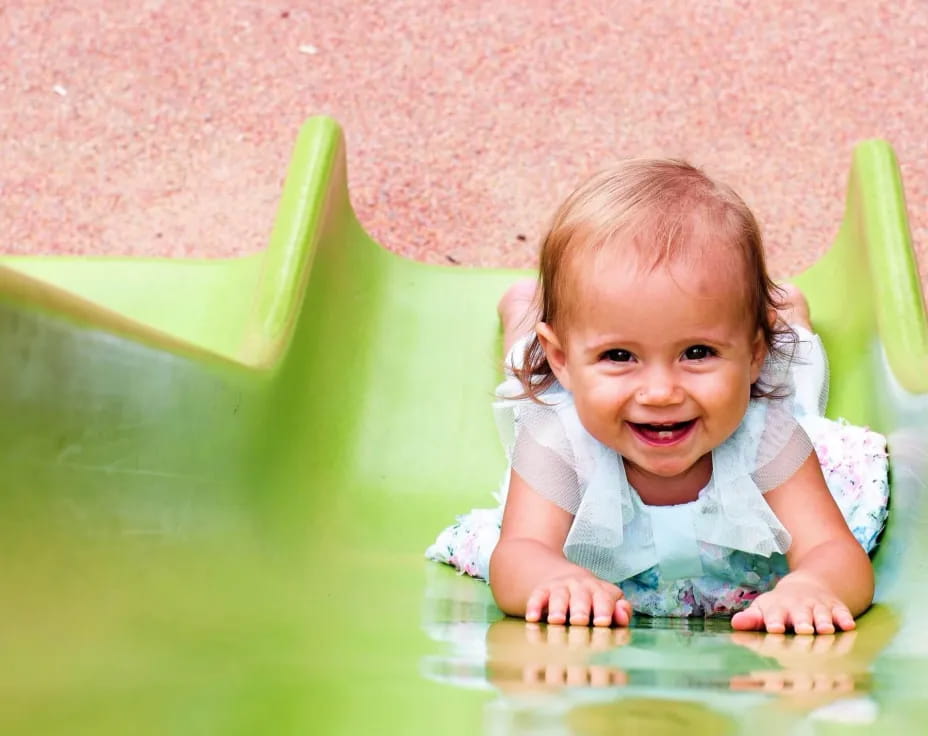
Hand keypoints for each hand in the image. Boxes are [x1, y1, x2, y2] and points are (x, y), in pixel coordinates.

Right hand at [525, 572, 631, 626]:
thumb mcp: (608, 602)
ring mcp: (560, 587)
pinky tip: (532, 618)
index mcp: (600, 590)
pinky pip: (537, 596)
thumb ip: (620, 612)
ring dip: (558, 608)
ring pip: (559, 596)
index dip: (605, 609)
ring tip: (557, 621)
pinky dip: (534, 606)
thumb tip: (623, 617)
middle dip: (580, 608)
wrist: (563, 578)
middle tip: (580, 621)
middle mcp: (580, 586)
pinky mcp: (542, 590)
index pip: (604, 598)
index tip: (603, 622)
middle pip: (581, 596)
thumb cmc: (592, 601)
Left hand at [731, 577, 855, 634]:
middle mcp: (799, 606)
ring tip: (825, 629)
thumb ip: (751, 619)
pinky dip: (845, 618)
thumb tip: (735, 624)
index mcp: (779, 608)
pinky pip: (842, 612)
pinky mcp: (836, 607)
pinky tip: (849, 626)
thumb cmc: (779, 606)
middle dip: (802, 622)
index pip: (775, 614)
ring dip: (824, 621)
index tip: (774, 628)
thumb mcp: (763, 609)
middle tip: (802, 630)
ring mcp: (818, 606)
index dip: (774, 621)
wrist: (805, 586)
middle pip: (801, 614)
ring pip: (822, 614)